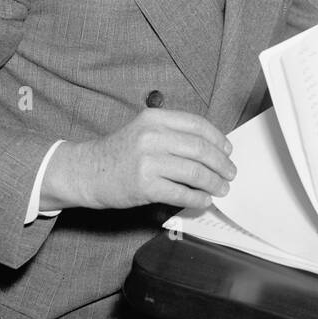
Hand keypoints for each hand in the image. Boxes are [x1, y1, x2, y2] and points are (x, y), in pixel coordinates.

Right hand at [40, 109, 235, 211]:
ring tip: (221, 189)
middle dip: (221, 164)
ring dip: (213, 182)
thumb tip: (210, 149)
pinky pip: (181, 193)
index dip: (218, 139)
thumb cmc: (119, 153)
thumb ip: (172, 134)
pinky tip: (204, 200)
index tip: (228, 150)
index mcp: (154, 118)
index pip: (197, 125)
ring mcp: (147, 161)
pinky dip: (197, 198)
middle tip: (230, 173)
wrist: (87, 171)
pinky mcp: (144, 186)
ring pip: (194, 172)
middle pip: (200, 149)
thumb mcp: (143, 130)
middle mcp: (151, 136)